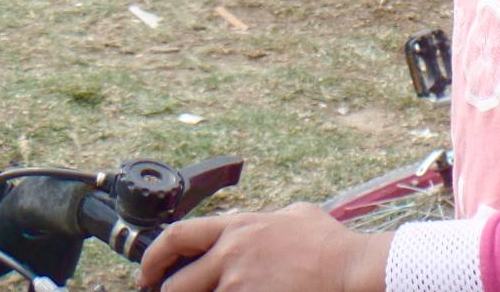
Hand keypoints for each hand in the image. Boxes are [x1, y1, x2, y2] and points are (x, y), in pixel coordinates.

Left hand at [139, 204, 391, 291]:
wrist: (351, 270)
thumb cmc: (330, 244)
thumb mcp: (295, 215)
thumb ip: (267, 219)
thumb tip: (262, 222)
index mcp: (238, 228)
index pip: (176, 237)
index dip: (153, 258)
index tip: (149, 275)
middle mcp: (231, 256)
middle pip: (176, 286)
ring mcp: (239, 286)